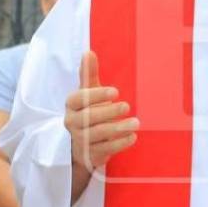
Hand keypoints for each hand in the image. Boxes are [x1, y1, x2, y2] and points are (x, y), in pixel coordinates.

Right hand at [65, 51, 138, 185]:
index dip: (96, 95)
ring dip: (118, 128)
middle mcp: (72, 122)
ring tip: (136, 123)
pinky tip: (132, 136)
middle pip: (88, 117)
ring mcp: (80, 140)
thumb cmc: (89, 112)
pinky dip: (120, 143)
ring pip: (97, 134)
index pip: (79, 99)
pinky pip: (105, 149)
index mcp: (71, 105)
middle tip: (127, 106)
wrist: (82, 145)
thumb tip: (88, 52)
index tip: (115, 91)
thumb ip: (89, 75)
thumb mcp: (88, 93)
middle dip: (108, 111)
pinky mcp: (90, 154)